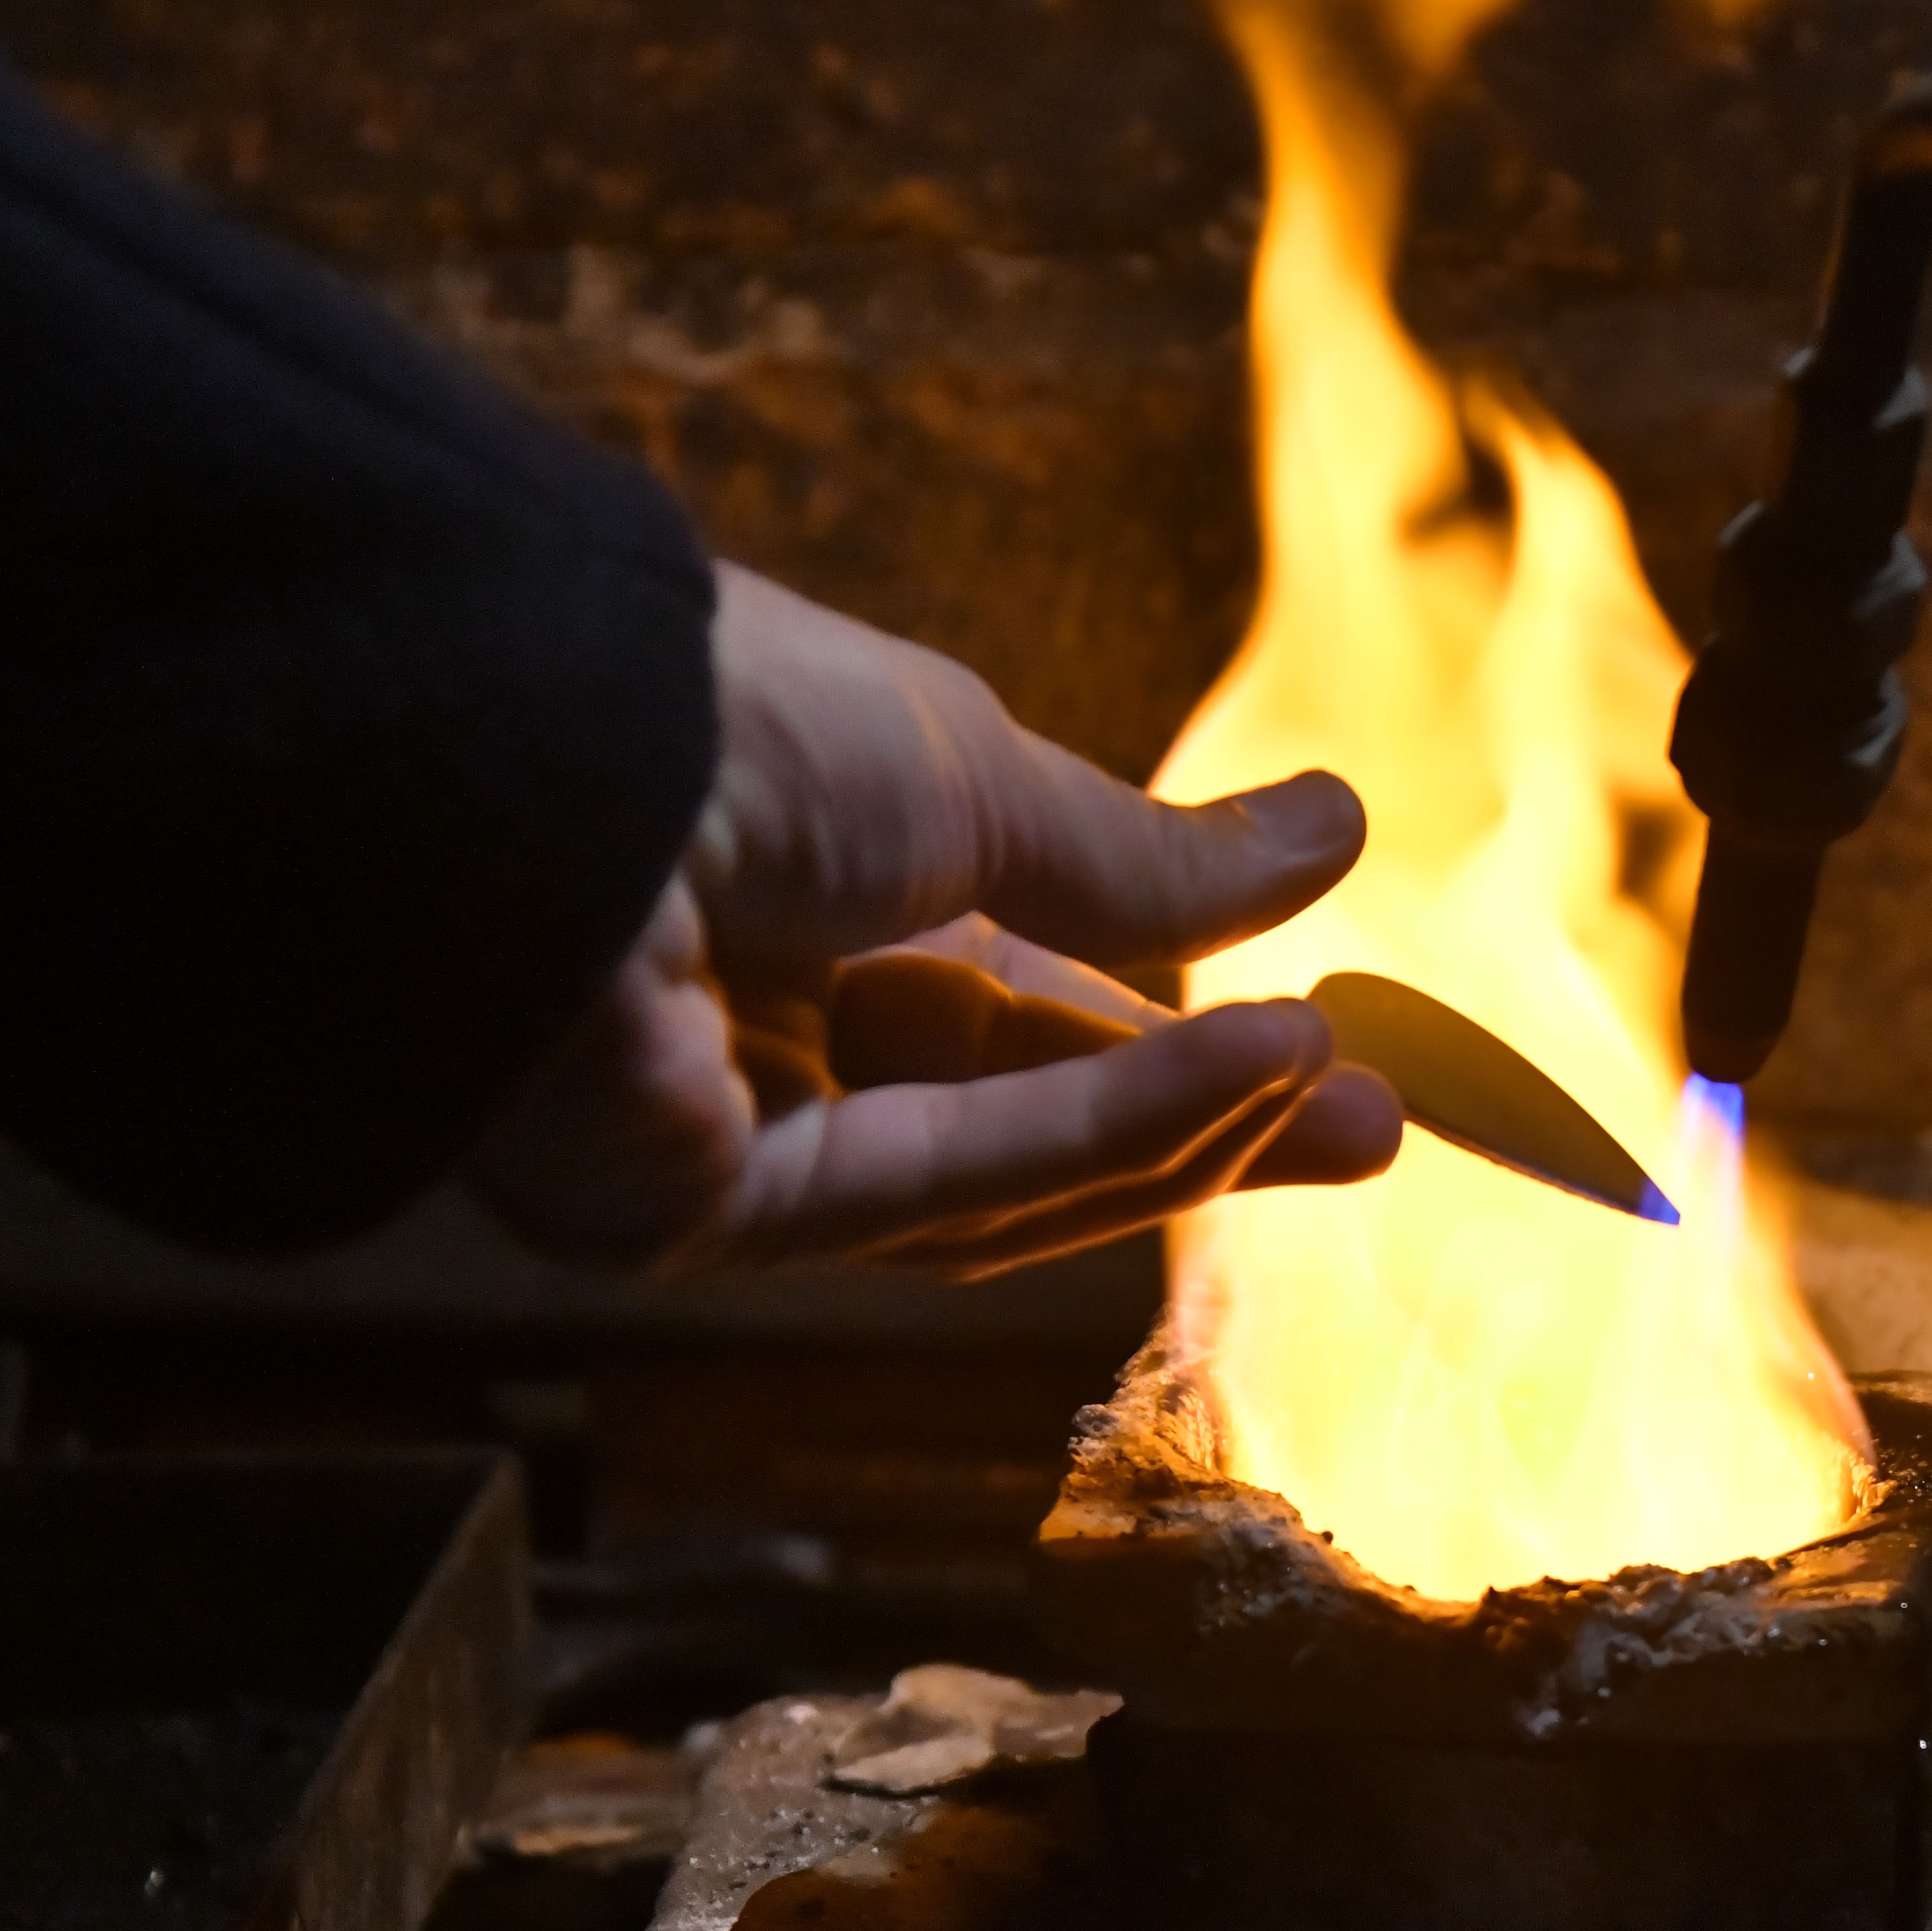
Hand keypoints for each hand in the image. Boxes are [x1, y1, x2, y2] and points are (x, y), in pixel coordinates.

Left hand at [468, 565, 1401, 1274]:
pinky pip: (929, 1189)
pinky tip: (1249, 1072)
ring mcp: (716, 1135)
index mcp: (799, 896)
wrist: (548, 747)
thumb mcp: (978, 771)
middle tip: (1383, 1118)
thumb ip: (1143, 857)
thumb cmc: (733, 715)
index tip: (1335, 1034)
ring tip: (1344, 1093)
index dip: (1170, 1033)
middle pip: (1013, 1122)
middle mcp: (753, 1028)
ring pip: (986, 1177)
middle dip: (1206, 1120)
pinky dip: (1097, 1129)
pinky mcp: (692, 1215)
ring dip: (1177, 1130)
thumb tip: (1337, 833)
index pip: (1007, 1009)